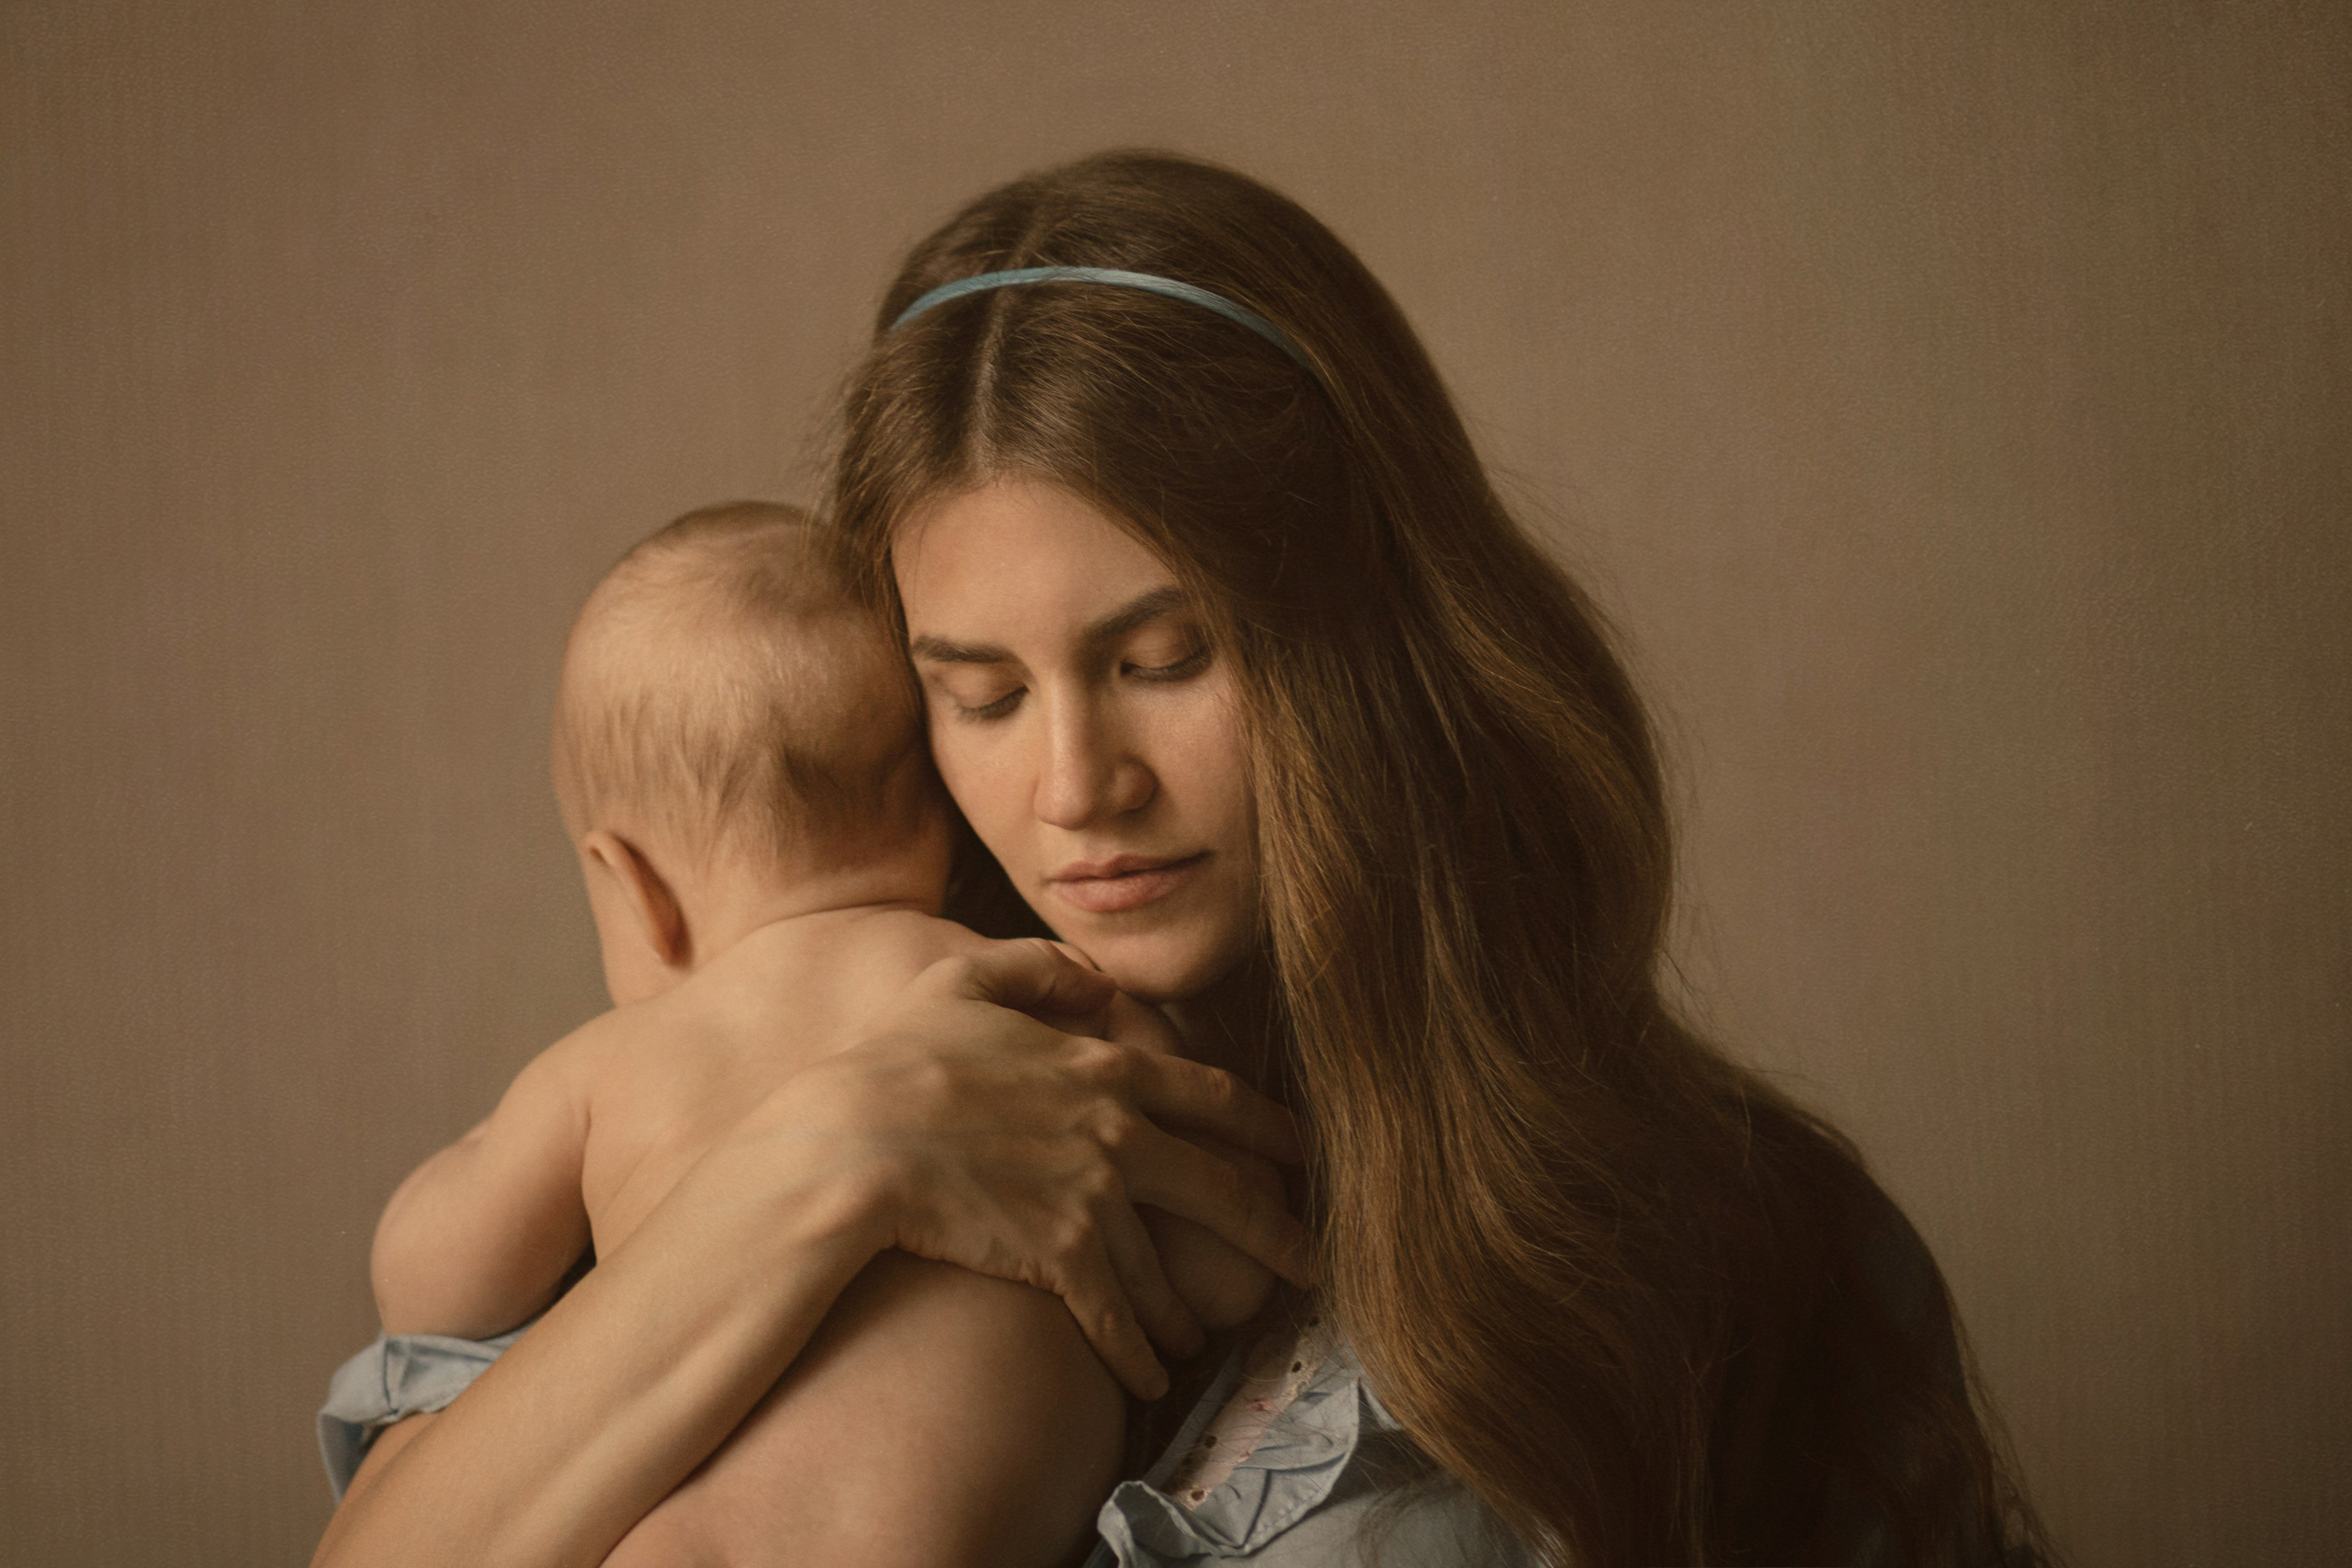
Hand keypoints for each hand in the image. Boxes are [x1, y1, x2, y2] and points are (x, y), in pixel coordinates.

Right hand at [753, 938, 1312, 1398]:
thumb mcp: (961, 982)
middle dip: (1275, 1230)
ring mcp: (1092, 1199)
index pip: (1213, 1098)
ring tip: (1205, 1338)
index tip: (1305, 1153)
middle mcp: (1115, 1134)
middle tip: (1311, 1264)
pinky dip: (1138, 1352)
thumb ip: (1035, 969)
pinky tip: (1152, 1377)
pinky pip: (1116, 1318)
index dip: (1268, 1127)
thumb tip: (1092, 980)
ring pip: (1168, 1268)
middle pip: (1222, 1187)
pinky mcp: (1059, 1259)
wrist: (851, 1142)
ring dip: (1190, 1310)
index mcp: (1103, 1067)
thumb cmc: (894, 1059)